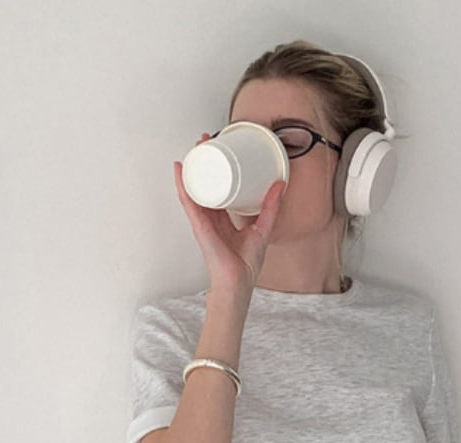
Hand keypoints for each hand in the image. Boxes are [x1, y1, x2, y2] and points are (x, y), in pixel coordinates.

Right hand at [174, 132, 284, 292]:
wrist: (237, 282)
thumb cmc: (246, 265)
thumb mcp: (262, 229)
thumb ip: (270, 207)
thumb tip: (280, 185)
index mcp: (224, 220)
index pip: (220, 189)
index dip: (220, 170)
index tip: (222, 152)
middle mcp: (211, 218)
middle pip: (206, 184)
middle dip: (206, 162)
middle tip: (208, 141)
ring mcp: (203, 220)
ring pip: (195, 188)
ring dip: (194, 167)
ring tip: (196, 148)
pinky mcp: (199, 225)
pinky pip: (189, 201)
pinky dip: (183, 185)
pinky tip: (180, 171)